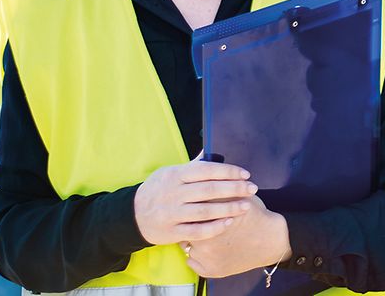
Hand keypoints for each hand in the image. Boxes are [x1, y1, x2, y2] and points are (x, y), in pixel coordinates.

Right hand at [134, 159, 256, 245]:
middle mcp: (173, 193)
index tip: (245, 174)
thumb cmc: (158, 190)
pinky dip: (215, 227)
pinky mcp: (172, 232)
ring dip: (228, 208)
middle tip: (253, 189)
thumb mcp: (169, 173)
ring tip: (246, 206)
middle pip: (209, 190)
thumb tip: (209, 153)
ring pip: (205, 211)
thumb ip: (191, 166)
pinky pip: (197, 231)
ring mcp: (172, 214)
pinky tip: (229, 223)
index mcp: (175, 175)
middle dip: (234, 189)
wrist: (132, 215)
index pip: (206, 170)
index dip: (228, 172)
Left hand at [184, 194, 289, 278]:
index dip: (190, 207)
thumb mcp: (239, 195)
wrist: (272, 241)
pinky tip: (207, 249)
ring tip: (203, 235)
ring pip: (185, 245)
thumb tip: (200, 174)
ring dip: (191, 239)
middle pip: (183, 227)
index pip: (187, 209)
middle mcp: (203, 237)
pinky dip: (196, 257)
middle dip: (188, 223)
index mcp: (209, 217)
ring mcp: (206, 256)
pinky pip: (191, 262)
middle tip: (196, 220)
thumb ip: (219, 186)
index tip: (194, 206)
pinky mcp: (209, 270)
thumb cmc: (256, 216)